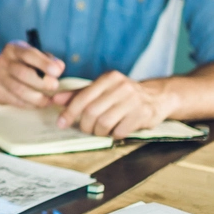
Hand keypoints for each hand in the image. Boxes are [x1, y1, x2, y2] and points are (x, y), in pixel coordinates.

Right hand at [0, 42, 63, 107]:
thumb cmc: (23, 63)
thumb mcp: (34, 56)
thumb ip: (49, 60)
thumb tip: (60, 67)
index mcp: (14, 49)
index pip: (28, 54)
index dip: (43, 63)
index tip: (57, 72)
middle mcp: (2, 61)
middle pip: (22, 73)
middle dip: (42, 82)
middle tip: (55, 87)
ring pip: (19, 90)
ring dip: (37, 98)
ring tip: (49, 100)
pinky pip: (15, 100)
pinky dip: (30, 104)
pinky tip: (39, 104)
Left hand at [53, 71, 171, 137]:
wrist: (158, 96)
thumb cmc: (123, 94)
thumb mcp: (102, 89)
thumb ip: (79, 94)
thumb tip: (55, 99)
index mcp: (108, 78)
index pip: (83, 97)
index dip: (70, 112)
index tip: (61, 123)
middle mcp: (121, 86)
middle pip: (91, 112)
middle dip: (85, 125)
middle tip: (86, 129)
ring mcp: (134, 100)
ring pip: (104, 122)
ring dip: (99, 132)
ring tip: (101, 130)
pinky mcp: (143, 114)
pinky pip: (120, 131)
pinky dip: (114, 134)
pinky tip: (116, 131)